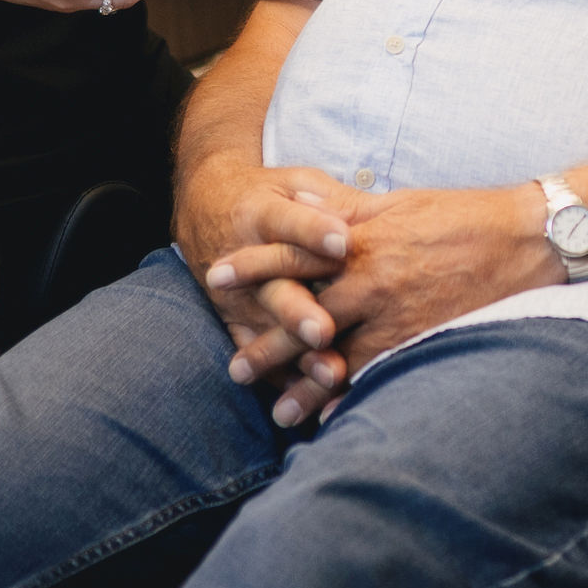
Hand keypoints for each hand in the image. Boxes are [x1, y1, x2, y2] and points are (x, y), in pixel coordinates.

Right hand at [178, 156, 355, 411]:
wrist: (205, 207)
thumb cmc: (271, 195)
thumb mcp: (298, 183)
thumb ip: (335, 201)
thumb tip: (383, 205)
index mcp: (263, 214)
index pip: (289, 223)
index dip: (315, 232)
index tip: (343, 242)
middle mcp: (246, 260)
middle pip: (276, 287)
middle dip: (300, 312)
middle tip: (324, 331)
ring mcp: (239, 297)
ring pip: (270, 330)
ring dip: (298, 357)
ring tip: (328, 375)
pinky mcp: (235, 322)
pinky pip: (257, 355)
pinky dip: (281, 380)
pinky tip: (307, 404)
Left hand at [260, 184, 562, 425]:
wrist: (527, 238)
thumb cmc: (463, 215)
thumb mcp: (398, 201)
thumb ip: (344, 203)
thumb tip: (296, 193)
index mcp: (360, 237)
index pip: (292, 251)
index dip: (252, 265)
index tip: (216, 277)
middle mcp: (370, 277)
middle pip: (303, 313)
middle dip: (266, 343)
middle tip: (233, 369)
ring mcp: (395, 312)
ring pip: (336, 355)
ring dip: (304, 386)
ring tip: (277, 412)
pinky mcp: (421, 337)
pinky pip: (378, 374)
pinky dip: (354, 398)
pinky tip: (335, 420)